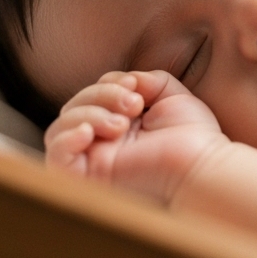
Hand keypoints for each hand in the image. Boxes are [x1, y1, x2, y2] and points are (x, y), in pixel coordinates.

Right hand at [43, 70, 229, 203]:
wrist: (201, 164)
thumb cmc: (194, 135)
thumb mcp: (171, 95)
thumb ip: (145, 80)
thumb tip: (126, 80)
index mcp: (119, 123)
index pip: (91, 95)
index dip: (107, 84)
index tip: (135, 89)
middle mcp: (101, 142)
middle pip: (73, 107)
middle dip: (100, 96)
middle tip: (134, 105)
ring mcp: (92, 160)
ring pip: (59, 128)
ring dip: (89, 114)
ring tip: (122, 124)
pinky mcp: (88, 178)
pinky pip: (55, 158)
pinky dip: (66, 140)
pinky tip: (89, 133)